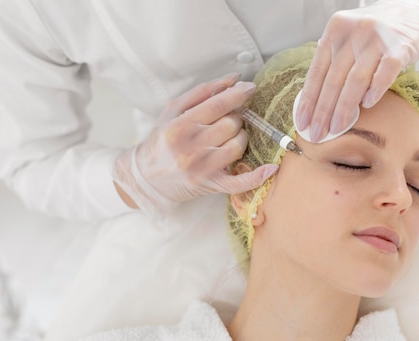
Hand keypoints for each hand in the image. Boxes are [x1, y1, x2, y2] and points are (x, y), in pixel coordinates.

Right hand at [113, 73, 278, 218]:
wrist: (147, 176)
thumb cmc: (163, 140)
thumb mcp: (173, 110)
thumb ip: (202, 92)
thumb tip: (233, 78)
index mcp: (180, 126)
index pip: (218, 105)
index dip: (238, 94)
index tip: (249, 87)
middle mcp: (190, 147)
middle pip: (231, 124)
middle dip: (235, 117)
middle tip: (229, 118)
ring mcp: (202, 168)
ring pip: (238, 145)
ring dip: (241, 137)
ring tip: (230, 136)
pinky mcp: (210, 184)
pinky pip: (239, 182)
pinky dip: (258, 176)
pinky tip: (271, 168)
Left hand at [296, 0, 418, 141]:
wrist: (414, 10)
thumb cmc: (376, 32)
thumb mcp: (348, 37)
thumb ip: (333, 61)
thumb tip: (313, 99)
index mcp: (335, 30)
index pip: (317, 71)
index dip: (308, 100)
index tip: (303, 122)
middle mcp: (353, 32)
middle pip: (333, 79)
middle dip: (323, 111)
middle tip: (318, 133)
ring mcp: (377, 38)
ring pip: (355, 80)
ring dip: (344, 108)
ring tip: (337, 128)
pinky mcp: (400, 46)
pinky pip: (385, 73)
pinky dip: (375, 91)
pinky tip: (367, 105)